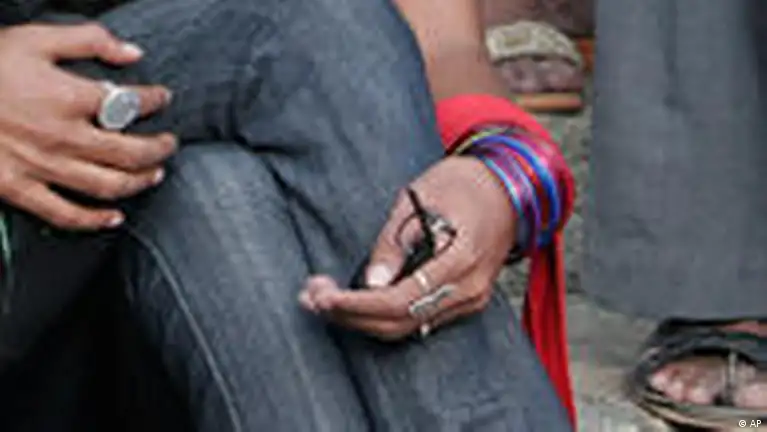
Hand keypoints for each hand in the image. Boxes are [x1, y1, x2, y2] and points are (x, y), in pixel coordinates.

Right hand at [0, 23, 175, 229]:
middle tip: (168, 144)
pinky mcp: (18, 189)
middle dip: (158, 150)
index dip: (154, 100)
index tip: (161, 98)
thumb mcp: (35, 39)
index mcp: (69, 98)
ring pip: (108, 185)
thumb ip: (89, 41)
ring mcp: (42, 167)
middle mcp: (63, 137)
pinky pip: (66, 214)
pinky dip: (95, 220)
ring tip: (154, 174)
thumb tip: (132, 53)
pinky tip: (114, 217)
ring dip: (139, 182)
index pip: (131, 103)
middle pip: (130, 153)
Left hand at [300, 156, 515, 339]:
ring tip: (323, 299)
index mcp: (462, 260)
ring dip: (363, 318)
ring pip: (408, 325)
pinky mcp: (464, 300)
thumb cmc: (463, 183)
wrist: (508, 187)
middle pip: (401, 321)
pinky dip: (384, 314)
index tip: (322, 296)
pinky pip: (420, 318)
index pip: (400, 300)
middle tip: (310, 297)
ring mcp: (470, 299)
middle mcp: (469, 289)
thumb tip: (371, 281)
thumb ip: (395, 242)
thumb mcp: (421, 198)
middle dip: (351, 315)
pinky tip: (356, 300)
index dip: (357, 304)